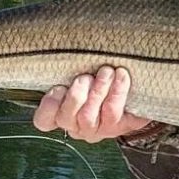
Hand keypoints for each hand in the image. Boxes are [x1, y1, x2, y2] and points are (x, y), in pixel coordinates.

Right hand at [32, 66, 151, 142]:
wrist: (134, 93)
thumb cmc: (100, 79)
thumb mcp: (81, 73)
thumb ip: (70, 70)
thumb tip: (59, 49)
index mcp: (61, 114)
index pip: (44, 120)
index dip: (49, 105)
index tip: (59, 87)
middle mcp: (76, 126)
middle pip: (66, 116)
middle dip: (76, 93)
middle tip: (86, 77)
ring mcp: (96, 130)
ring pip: (88, 115)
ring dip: (97, 90)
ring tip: (106, 72)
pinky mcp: (117, 127)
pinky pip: (113, 112)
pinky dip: (117, 91)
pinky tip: (121, 75)